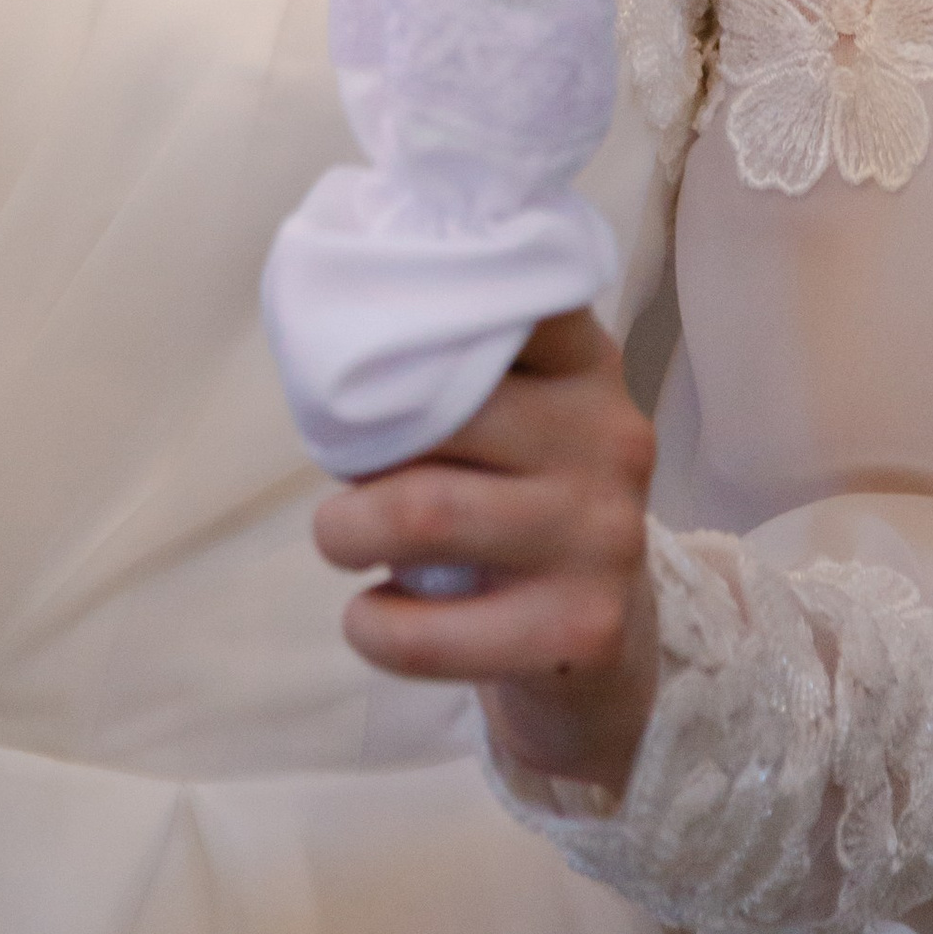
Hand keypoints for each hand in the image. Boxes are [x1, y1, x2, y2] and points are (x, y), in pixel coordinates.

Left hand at [312, 308, 659, 801]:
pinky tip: (374, 615)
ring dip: (345, 530)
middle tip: (345, 470)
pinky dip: (372, 627)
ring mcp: (604, 534)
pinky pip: (429, 631)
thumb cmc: (515, 495)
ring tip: (344, 537)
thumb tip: (324, 344)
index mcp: (581, 361)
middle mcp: (608, 435)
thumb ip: (446, 362)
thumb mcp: (510, 410)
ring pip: (421, 511)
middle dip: (354, 443)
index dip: (413, 312)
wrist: (605, 635)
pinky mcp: (585, 629)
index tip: (364, 336)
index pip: (501, 298)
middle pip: (434, 406)